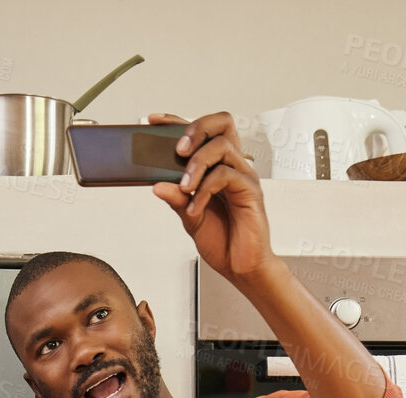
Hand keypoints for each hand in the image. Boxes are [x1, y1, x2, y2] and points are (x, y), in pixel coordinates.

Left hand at [147, 110, 274, 284]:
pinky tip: (195, 208)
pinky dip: (205, 190)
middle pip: (221, 123)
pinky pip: (226, 176)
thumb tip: (157, 185)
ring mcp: (243, 176)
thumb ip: (176, 200)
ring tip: (184, 187)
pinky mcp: (250, 190)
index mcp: (217, 167)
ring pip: (221, 147)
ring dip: (197, 164)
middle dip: (196, 129)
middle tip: (178, 151)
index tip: (154, 121)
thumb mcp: (190, 219)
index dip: (178, 121)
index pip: (201, 133)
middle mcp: (233, 165)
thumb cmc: (223, 241)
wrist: (242, 268)